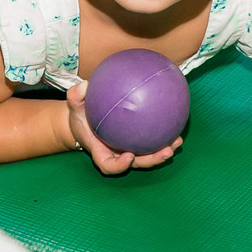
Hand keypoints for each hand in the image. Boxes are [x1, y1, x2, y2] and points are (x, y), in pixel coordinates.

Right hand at [65, 81, 182, 174]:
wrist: (85, 121)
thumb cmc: (79, 116)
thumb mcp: (74, 106)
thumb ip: (76, 96)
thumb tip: (83, 85)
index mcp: (101, 152)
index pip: (108, 165)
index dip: (120, 165)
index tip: (129, 156)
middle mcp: (117, 154)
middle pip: (137, 163)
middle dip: (152, 160)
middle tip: (166, 152)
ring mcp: (128, 150)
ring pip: (148, 156)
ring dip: (164, 151)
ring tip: (177, 141)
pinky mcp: (137, 142)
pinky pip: (151, 140)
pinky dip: (163, 135)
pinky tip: (175, 123)